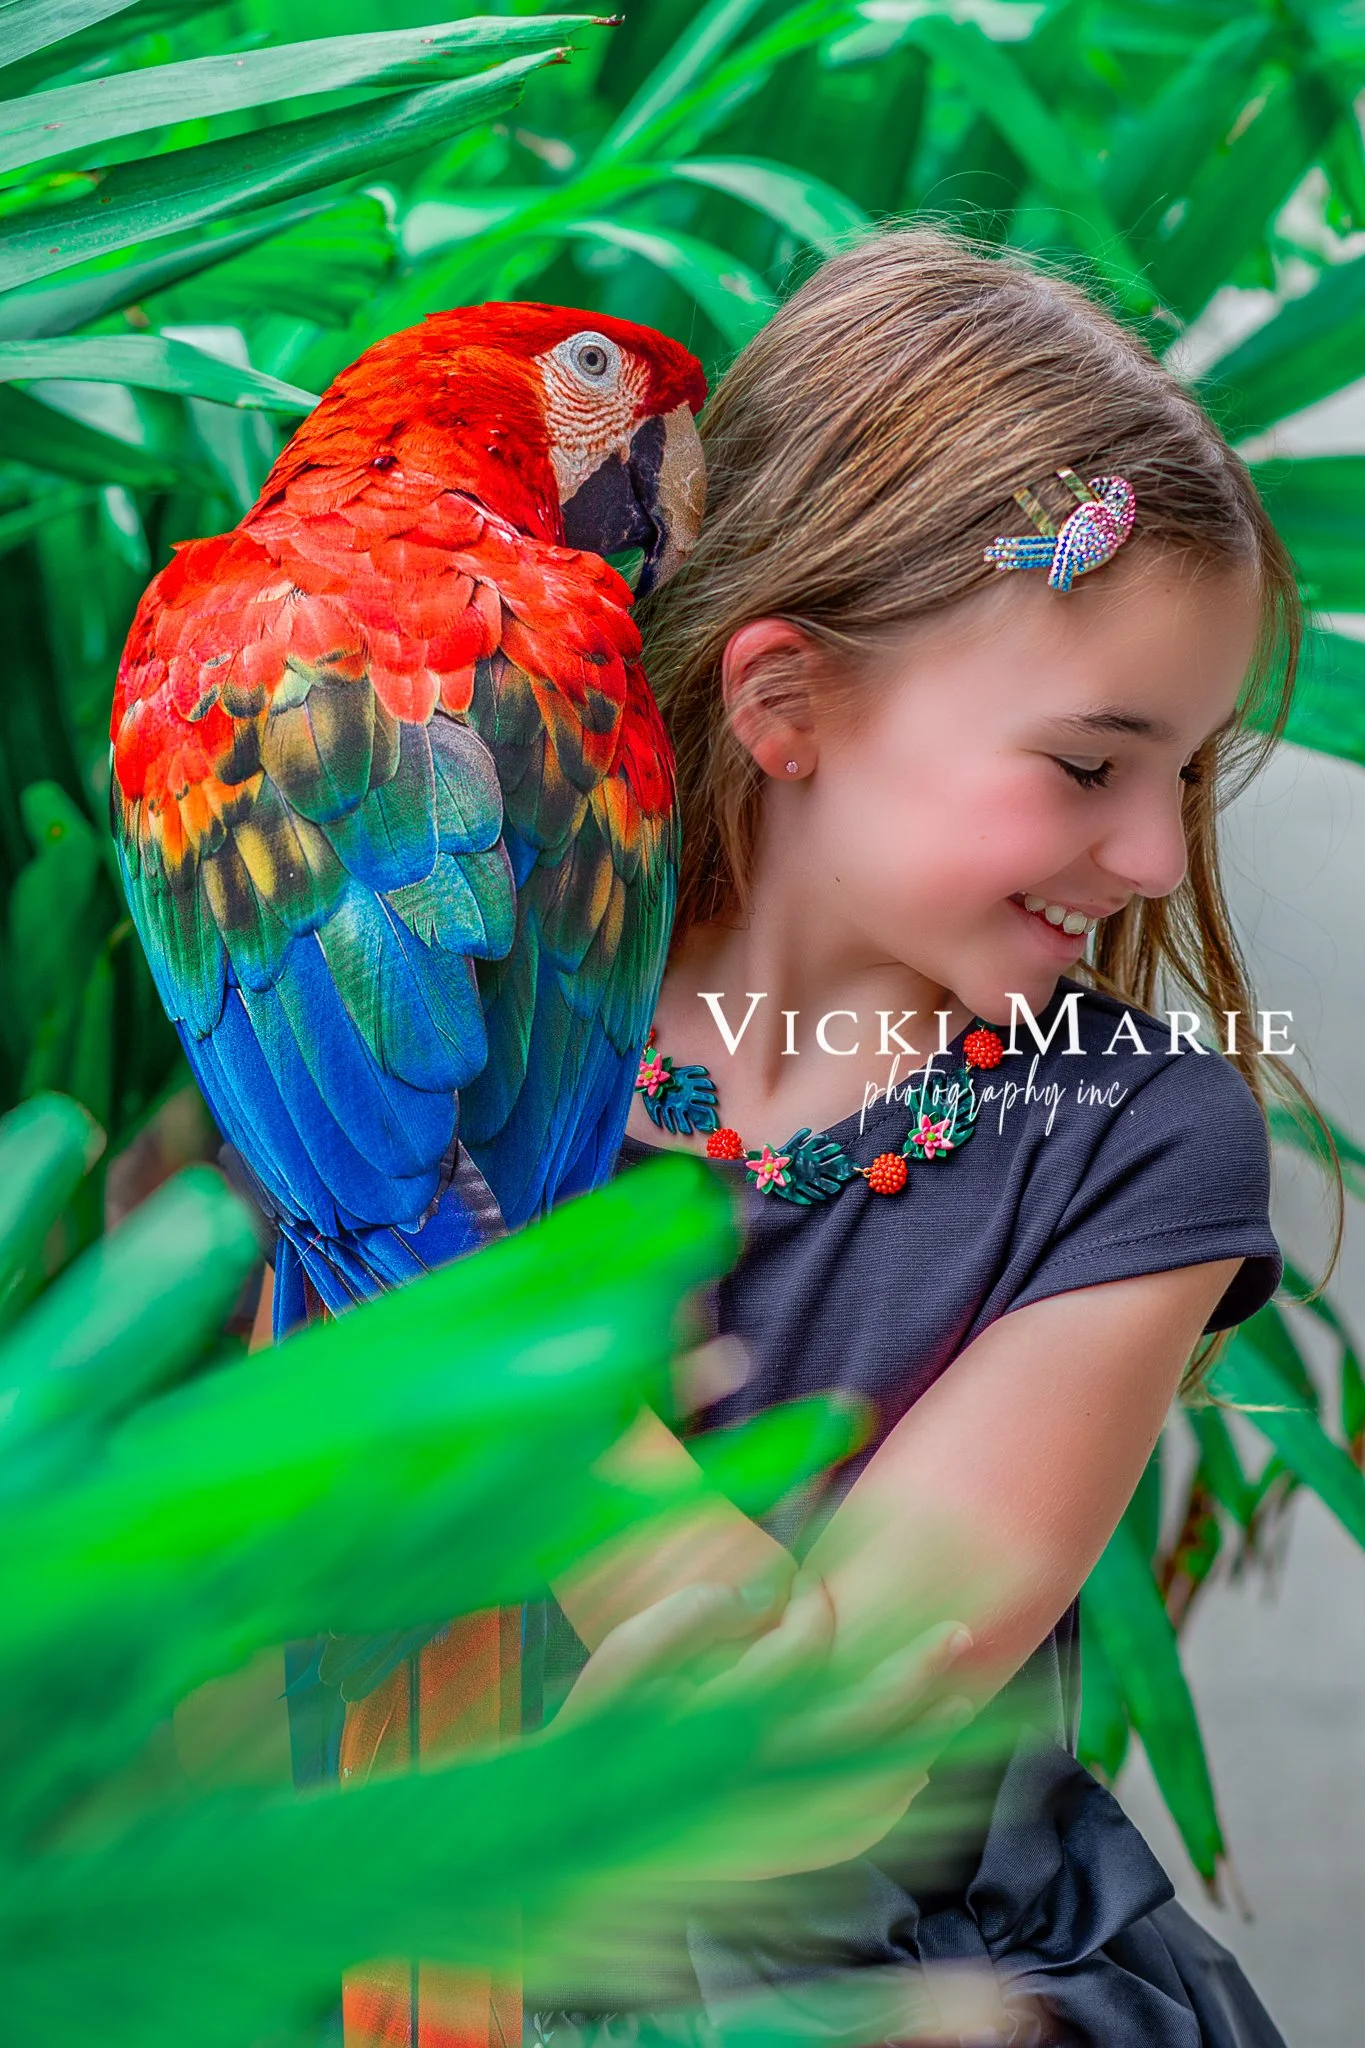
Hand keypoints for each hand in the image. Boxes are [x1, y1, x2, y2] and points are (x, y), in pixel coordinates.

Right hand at [555, 1573, 974, 1879]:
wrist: (568, 1839)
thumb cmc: (591, 1737)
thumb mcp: (620, 1661)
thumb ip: (681, 1619)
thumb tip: (757, 1592)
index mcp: (715, 1720)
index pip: (796, 1654)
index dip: (814, 1614)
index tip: (815, 1590)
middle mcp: (753, 1779)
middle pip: (860, 1723)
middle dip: (915, 1674)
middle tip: (957, 1632)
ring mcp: (769, 1827)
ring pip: (869, 1787)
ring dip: (920, 1741)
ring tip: (959, 1700)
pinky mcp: (770, 1859)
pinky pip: (850, 1838)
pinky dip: (890, 1808)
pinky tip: (914, 1776)